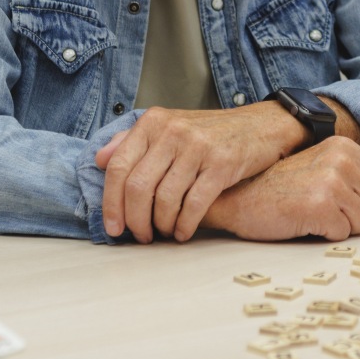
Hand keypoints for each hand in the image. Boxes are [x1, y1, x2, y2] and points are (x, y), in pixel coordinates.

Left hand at [96, 103, 305, 242]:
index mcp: (152, 122)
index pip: (117, 167)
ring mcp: (197, 147)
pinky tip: (184, 233)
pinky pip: (194, 204)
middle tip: (140, 236)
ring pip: (165, 199)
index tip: (113, 227)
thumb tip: (99, 159)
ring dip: (162, 226)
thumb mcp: (168, 128)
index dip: (110, 202)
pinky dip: (185, 225)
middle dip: (135, 220)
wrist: (260, 126)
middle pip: (138, 187)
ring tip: (165, 233)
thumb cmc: (209, 133)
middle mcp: (171, 131)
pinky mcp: (222, 164)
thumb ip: (131, 142)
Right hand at [201, 137, 359, 240]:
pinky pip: (343, 234)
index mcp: (342, 147)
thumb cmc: (274, 186)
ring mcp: (331, 183)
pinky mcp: (321, 207)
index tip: (351, 201)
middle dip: (358, 215)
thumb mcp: (317, 166)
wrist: (236, 196)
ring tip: (312, 213)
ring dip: (341, 226)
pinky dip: (325, 234)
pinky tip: (303, 220)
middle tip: (326, 210)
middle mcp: (340, 160)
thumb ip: (351, 174)